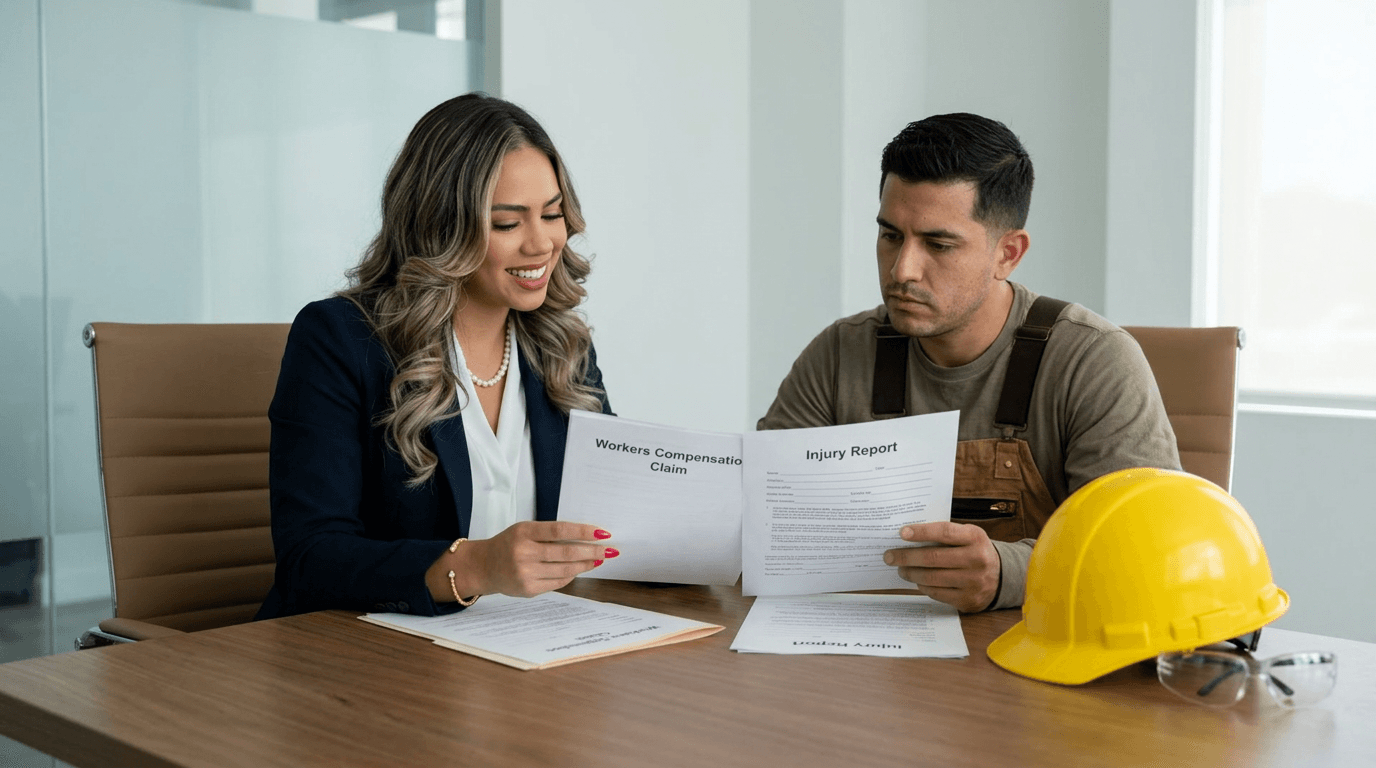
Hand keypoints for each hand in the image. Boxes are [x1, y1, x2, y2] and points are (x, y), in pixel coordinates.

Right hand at [432, 521, 617, 599]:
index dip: (584, 531)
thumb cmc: (508, 544)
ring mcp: (525, 573)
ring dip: (586, 565)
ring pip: (565, 569)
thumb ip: (549, 534)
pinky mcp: (528, 589)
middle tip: (609, 550)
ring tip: (599, 560)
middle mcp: (523, 552)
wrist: (483, 566)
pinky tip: (579, 569)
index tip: (602, 532)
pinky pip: (558, 582)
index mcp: (523, 532)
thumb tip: (585, 539)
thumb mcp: (524, 531)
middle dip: (592, 552)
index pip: (560, 530)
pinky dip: (571, 575)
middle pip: (566, 552)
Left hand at [883, 521, 1000, 612]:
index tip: (902, 533)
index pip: (944, 532)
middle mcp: (976, 559)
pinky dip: (923, 586)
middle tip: (889, 556)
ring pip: (932, 578)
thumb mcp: (968, 536)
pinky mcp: (968, 600)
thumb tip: (908, 536)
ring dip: (911, 573)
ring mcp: (973, 582)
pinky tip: (917, 580)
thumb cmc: (975, 551)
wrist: (1003, 577)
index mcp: (975, 538)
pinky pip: (937, 593)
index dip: (921, 532)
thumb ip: (945, 535)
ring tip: (901, 569)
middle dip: (906, 557)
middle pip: (933, 558)